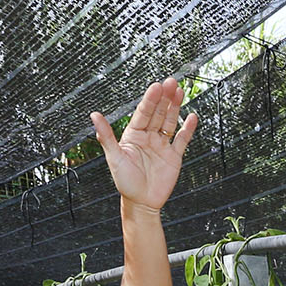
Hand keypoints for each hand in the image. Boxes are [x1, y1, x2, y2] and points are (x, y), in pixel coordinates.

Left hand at [93, 78, 197, 212]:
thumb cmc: (125, 182)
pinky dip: (187, 129)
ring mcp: (162, 146)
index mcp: (133, 135)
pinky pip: (182, 140)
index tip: (157, 86)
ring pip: (170, 122)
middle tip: (172, 82)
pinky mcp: (174, 157)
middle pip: (158, 114)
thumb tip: (94, 115)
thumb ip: (106, 136)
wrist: (142, 203)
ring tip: (180, 92)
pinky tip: (192, 117)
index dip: (150, 100)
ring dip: (175, 108)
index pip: (143, 113)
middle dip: (165, 98)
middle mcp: (148, 137)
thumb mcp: (114, 158)